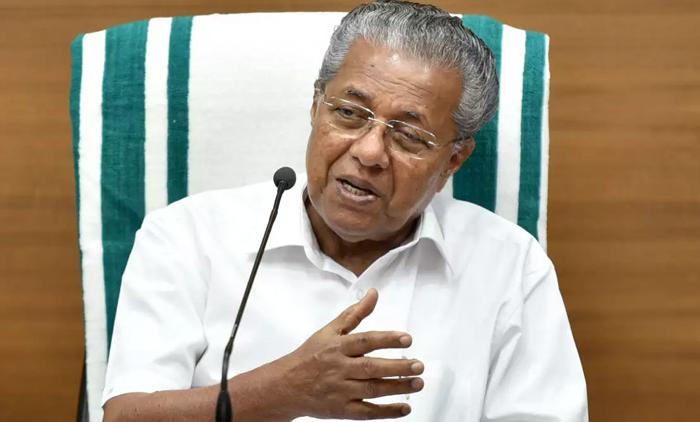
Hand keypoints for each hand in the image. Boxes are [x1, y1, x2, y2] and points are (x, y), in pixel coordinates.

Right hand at [273, 288, 423, 419]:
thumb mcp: (330, 331)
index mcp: (338, 347)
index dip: (387, 340)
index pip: (365, 341)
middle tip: (418, 365)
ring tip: (417, 383)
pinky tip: (404, 407)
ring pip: (373, 390)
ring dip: (397, 388)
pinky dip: (387, 411)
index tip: (407, 339)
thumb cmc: (310, 356)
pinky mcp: (342, 410)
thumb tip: (373, 294)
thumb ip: (354, 314)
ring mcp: (341, 391)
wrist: (286, 386)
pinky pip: (367, 412)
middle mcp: (340, 368)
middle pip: (372, 368)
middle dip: (397, 367)